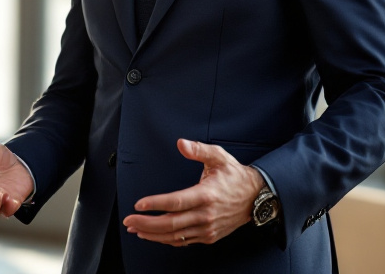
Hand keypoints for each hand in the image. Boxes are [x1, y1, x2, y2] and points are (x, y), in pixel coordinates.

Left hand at [122, 139, 266, 245]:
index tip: (139, 205)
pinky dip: (167, 240)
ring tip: (135, 229)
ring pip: (175, 236)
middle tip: (129, 220)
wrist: (255, 196)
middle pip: (171, 223)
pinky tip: (154, 235)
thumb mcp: (219, 156)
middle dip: (147, 223)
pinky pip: (184, 241)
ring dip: (153, 234)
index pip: (176, 202)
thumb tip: (181, 143)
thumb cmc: (234, 176)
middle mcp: (206, 214)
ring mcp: (207, 228)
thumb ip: (199, 150)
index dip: (156, 204)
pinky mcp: (209, 236)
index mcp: (206, 195)